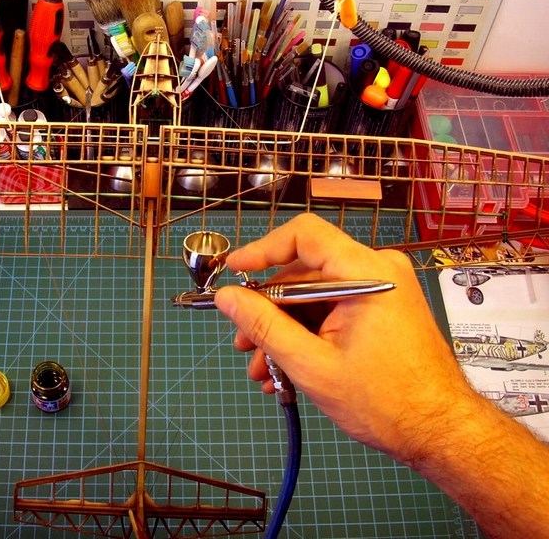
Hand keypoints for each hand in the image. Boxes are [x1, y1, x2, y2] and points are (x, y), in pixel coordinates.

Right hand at [214, 213, 475, 463]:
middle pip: (304, 273)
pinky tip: (285, 370)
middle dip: (267, 311)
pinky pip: (332, 311)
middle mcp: (377, 271)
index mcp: (366, 272)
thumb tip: (228, 297)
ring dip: (283, 331)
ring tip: (261, 370)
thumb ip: (264, 326)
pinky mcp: (381, 311)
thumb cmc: (386, 402)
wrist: (441, 433)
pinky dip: (306, 335)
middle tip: (243, 343)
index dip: (262, 250)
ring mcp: (381, 291)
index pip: (304, 235)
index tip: (233, 273)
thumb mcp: (312, 364)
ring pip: (314, 298)